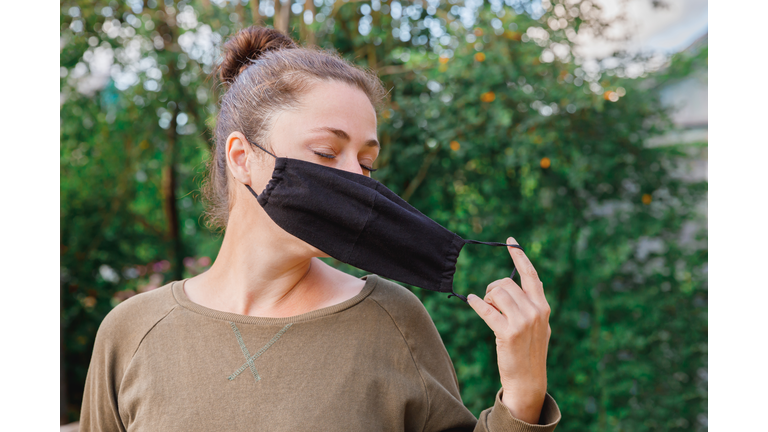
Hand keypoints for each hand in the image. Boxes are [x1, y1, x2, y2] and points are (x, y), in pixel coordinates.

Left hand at [467, 237, 550, 423]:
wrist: (528, 379)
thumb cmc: (529, 350)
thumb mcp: (539, 325)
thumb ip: (532, 304)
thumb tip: (520, 282)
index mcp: (543, 306)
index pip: (530, 274)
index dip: (519, 256)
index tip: (511, 241)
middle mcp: (536, 311)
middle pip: (506, 284)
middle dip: (493, 289)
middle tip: (489, 302)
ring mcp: (523, 322)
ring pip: (496, 294)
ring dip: (487, 300)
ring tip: (490, 312)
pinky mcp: (508, 333)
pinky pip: (486, 310)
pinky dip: (476, 304)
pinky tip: (471, 301)